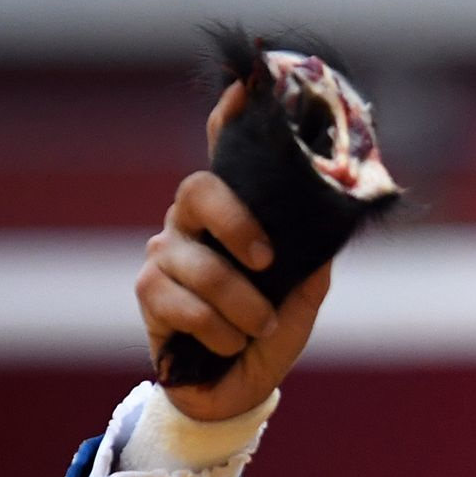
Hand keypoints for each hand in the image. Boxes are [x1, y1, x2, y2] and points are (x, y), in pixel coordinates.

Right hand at [134, 82, 331, 421]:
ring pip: (197, 263)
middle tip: (268, 261)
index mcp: (234, 212)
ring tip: (258, 328)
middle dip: (238, 224)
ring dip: (241, 305)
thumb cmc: (271, 330)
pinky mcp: (148, 292)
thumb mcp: (303, 289)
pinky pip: (182, 302)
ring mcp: (165, 253)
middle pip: (199, 190)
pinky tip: (228, 342)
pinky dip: (218, 330)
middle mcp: (193, 221)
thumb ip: (311, 250)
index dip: (229, 118)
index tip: (244, 88)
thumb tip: (327, 217)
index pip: (225, 155)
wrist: (241, 388)